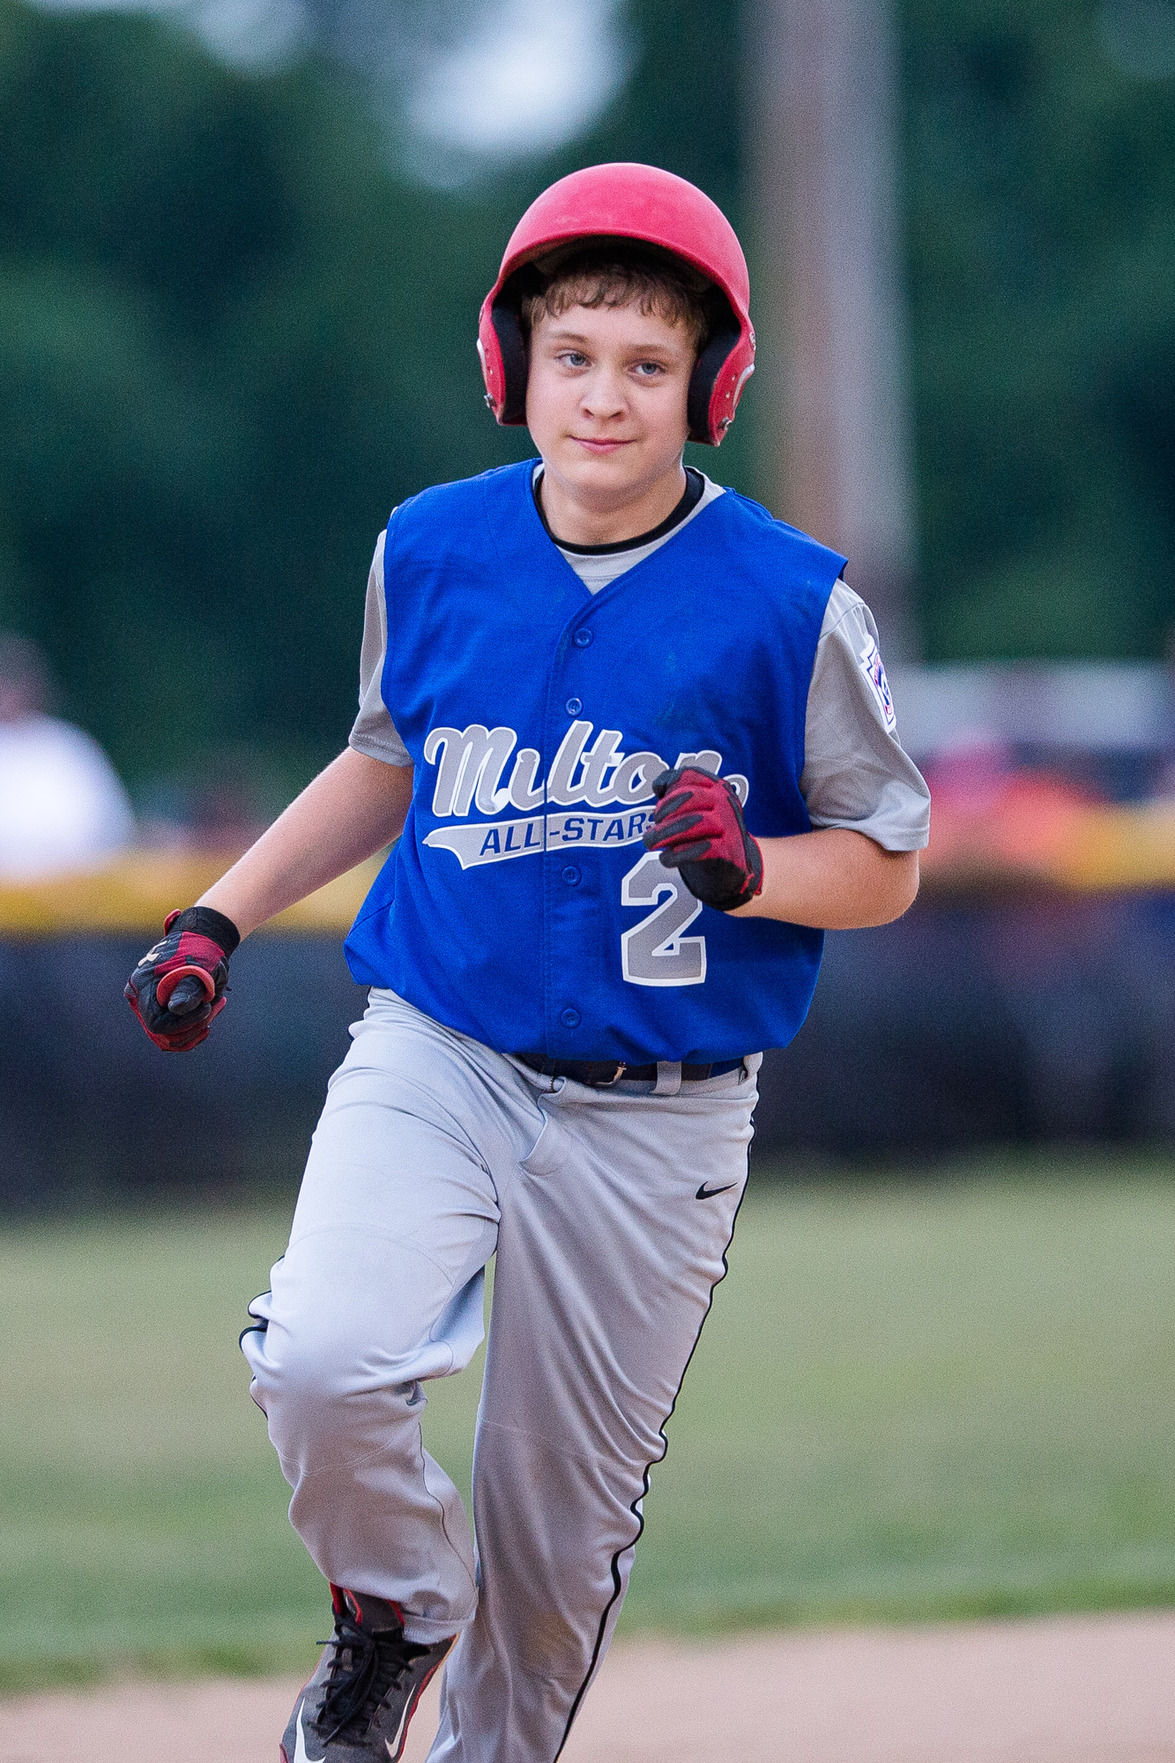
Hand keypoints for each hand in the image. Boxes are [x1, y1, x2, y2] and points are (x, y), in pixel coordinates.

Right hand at [124, 906, 239, 1050]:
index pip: (158, 1024)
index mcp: (142, 984)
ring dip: (195, 1028)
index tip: (206, 1008)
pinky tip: (208, 1014)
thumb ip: (188, 988)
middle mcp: (139, 996)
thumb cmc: (202, 952)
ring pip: (169, 1038)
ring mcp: (148, 1003)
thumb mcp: (200, 968)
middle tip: (213, 1006)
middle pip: (163, 1034)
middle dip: (193, 1026)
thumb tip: (176, 1008)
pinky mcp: (159, 1008)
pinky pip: (173, 1033)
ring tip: (213, 1006)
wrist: (204, 940)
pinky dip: (193, 1028)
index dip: (184, 1023)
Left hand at [642, 766, 763, 910]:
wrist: (735, 866)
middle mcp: (726, 801)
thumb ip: (675, 789)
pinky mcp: (731, 850)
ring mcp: (730, 824)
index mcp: (716, 786)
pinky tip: (666, 859)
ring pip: (694, 821)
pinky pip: (702, 848)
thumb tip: (658, 786)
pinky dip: (679, 854)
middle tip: (652, 830)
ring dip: (666, 833)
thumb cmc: (706, 834)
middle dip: (664, 812)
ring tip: (651, 844)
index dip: (666, 793)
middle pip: (689, 796)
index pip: (687, 776)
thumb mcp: (692, 808)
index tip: (657, 814)